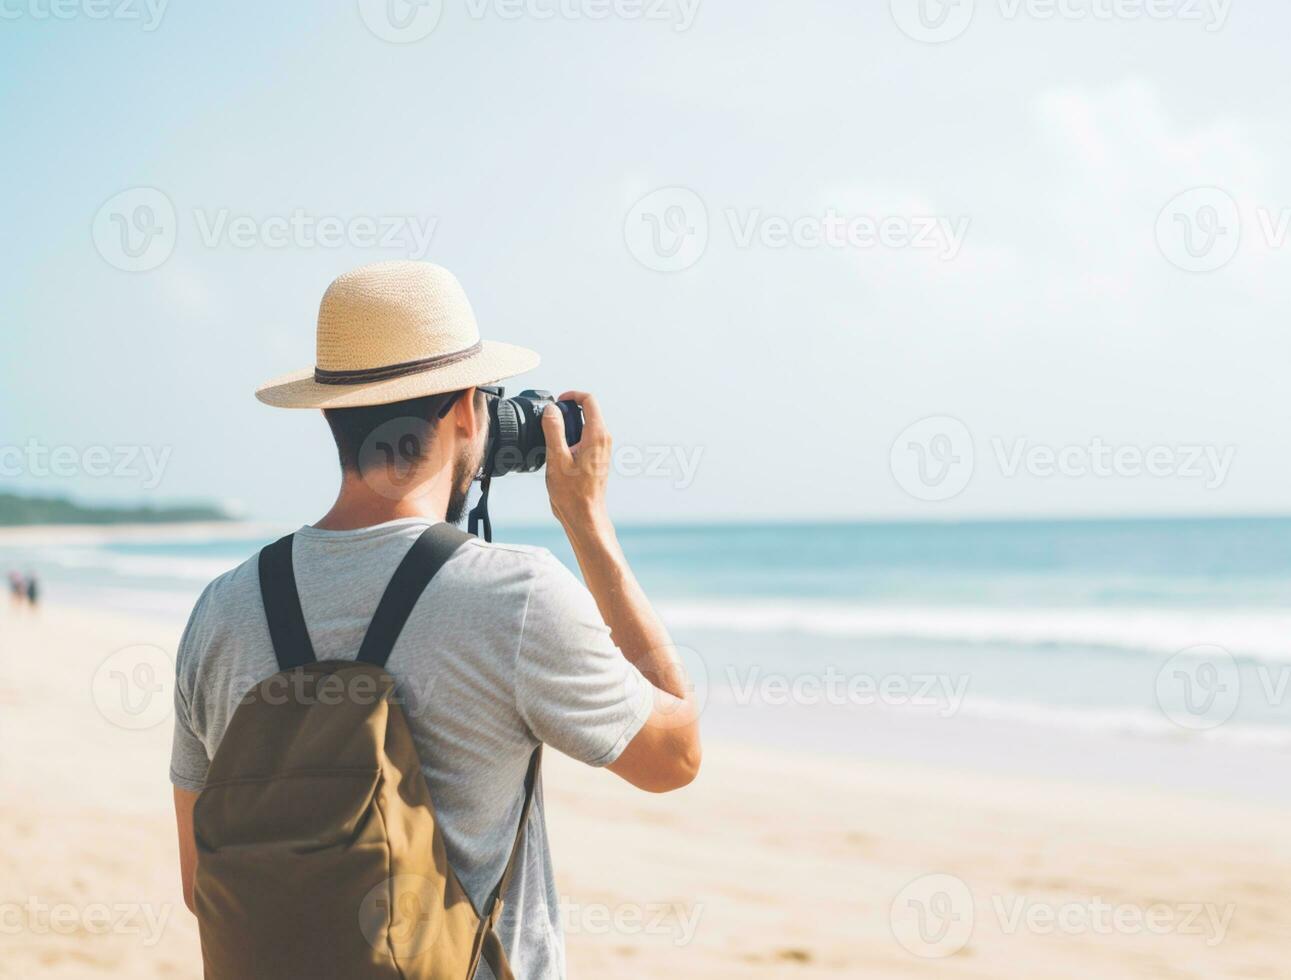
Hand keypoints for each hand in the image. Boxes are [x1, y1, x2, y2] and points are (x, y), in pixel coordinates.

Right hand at [542, 391, 610, 529]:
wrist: (583, 515)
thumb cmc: (572, 492)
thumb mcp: (557, 458)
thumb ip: (554, 430)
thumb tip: (551, 410)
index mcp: (597, 435)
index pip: (589, 401)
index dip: (572, 395)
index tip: (557, 401)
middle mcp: (603, 439)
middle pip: (588, 411)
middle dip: (567, 411)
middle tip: (549, 421)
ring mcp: (602, 449)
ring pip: (585, 425)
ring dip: (567, 426)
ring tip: (551, 440)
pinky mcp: (597, 458)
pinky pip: (585, 438)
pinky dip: (571, 438)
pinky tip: (557, 453)